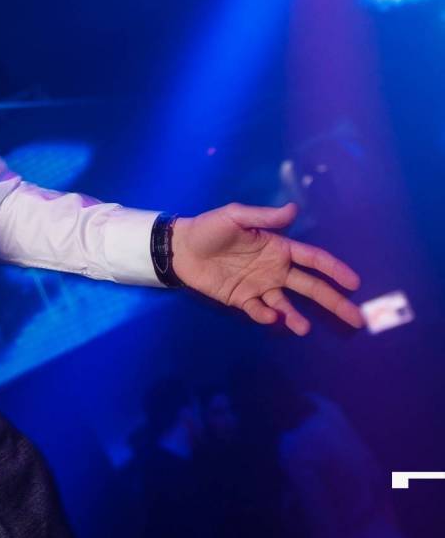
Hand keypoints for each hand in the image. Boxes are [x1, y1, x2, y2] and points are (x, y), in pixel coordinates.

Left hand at [170, 202, 363, 335]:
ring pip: (287, 305)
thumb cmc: (209, 228)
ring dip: (297, 317)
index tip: (354, 282)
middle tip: (356, 318)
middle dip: (334, 302)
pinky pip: (259, 311)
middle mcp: (274, 269)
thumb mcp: (235, 216)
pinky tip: (269, 316)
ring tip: (304, 328)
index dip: (334, 270)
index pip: (313, 259)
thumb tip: (294, 209)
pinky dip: (266, 316)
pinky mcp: (241, 299)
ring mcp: (259, 286)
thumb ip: (264, 216)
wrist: (180, 247)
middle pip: (310, 287)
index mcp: (278, 248)